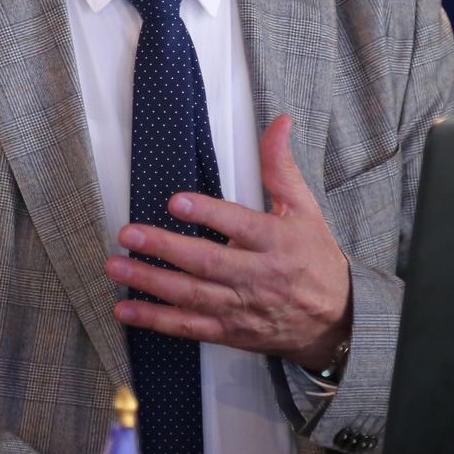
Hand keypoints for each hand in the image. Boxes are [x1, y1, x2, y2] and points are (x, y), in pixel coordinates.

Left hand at [107, 114, 351, 369]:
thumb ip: (281, 167)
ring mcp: (241, 306)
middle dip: (164, 248)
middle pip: (207, 262)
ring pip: (192, 295)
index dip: (207, 213)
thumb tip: (279, 123)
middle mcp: (257, 276)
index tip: (176, 201)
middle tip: (129, 233)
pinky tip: (128, 309)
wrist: (336, 319)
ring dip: (151, 282)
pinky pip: (190, 327)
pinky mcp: (230, 330)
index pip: (238, 225)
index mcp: (276, 242)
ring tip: (118, 267)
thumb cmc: (315, 258)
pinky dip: (157, 320)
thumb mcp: (305, 208)